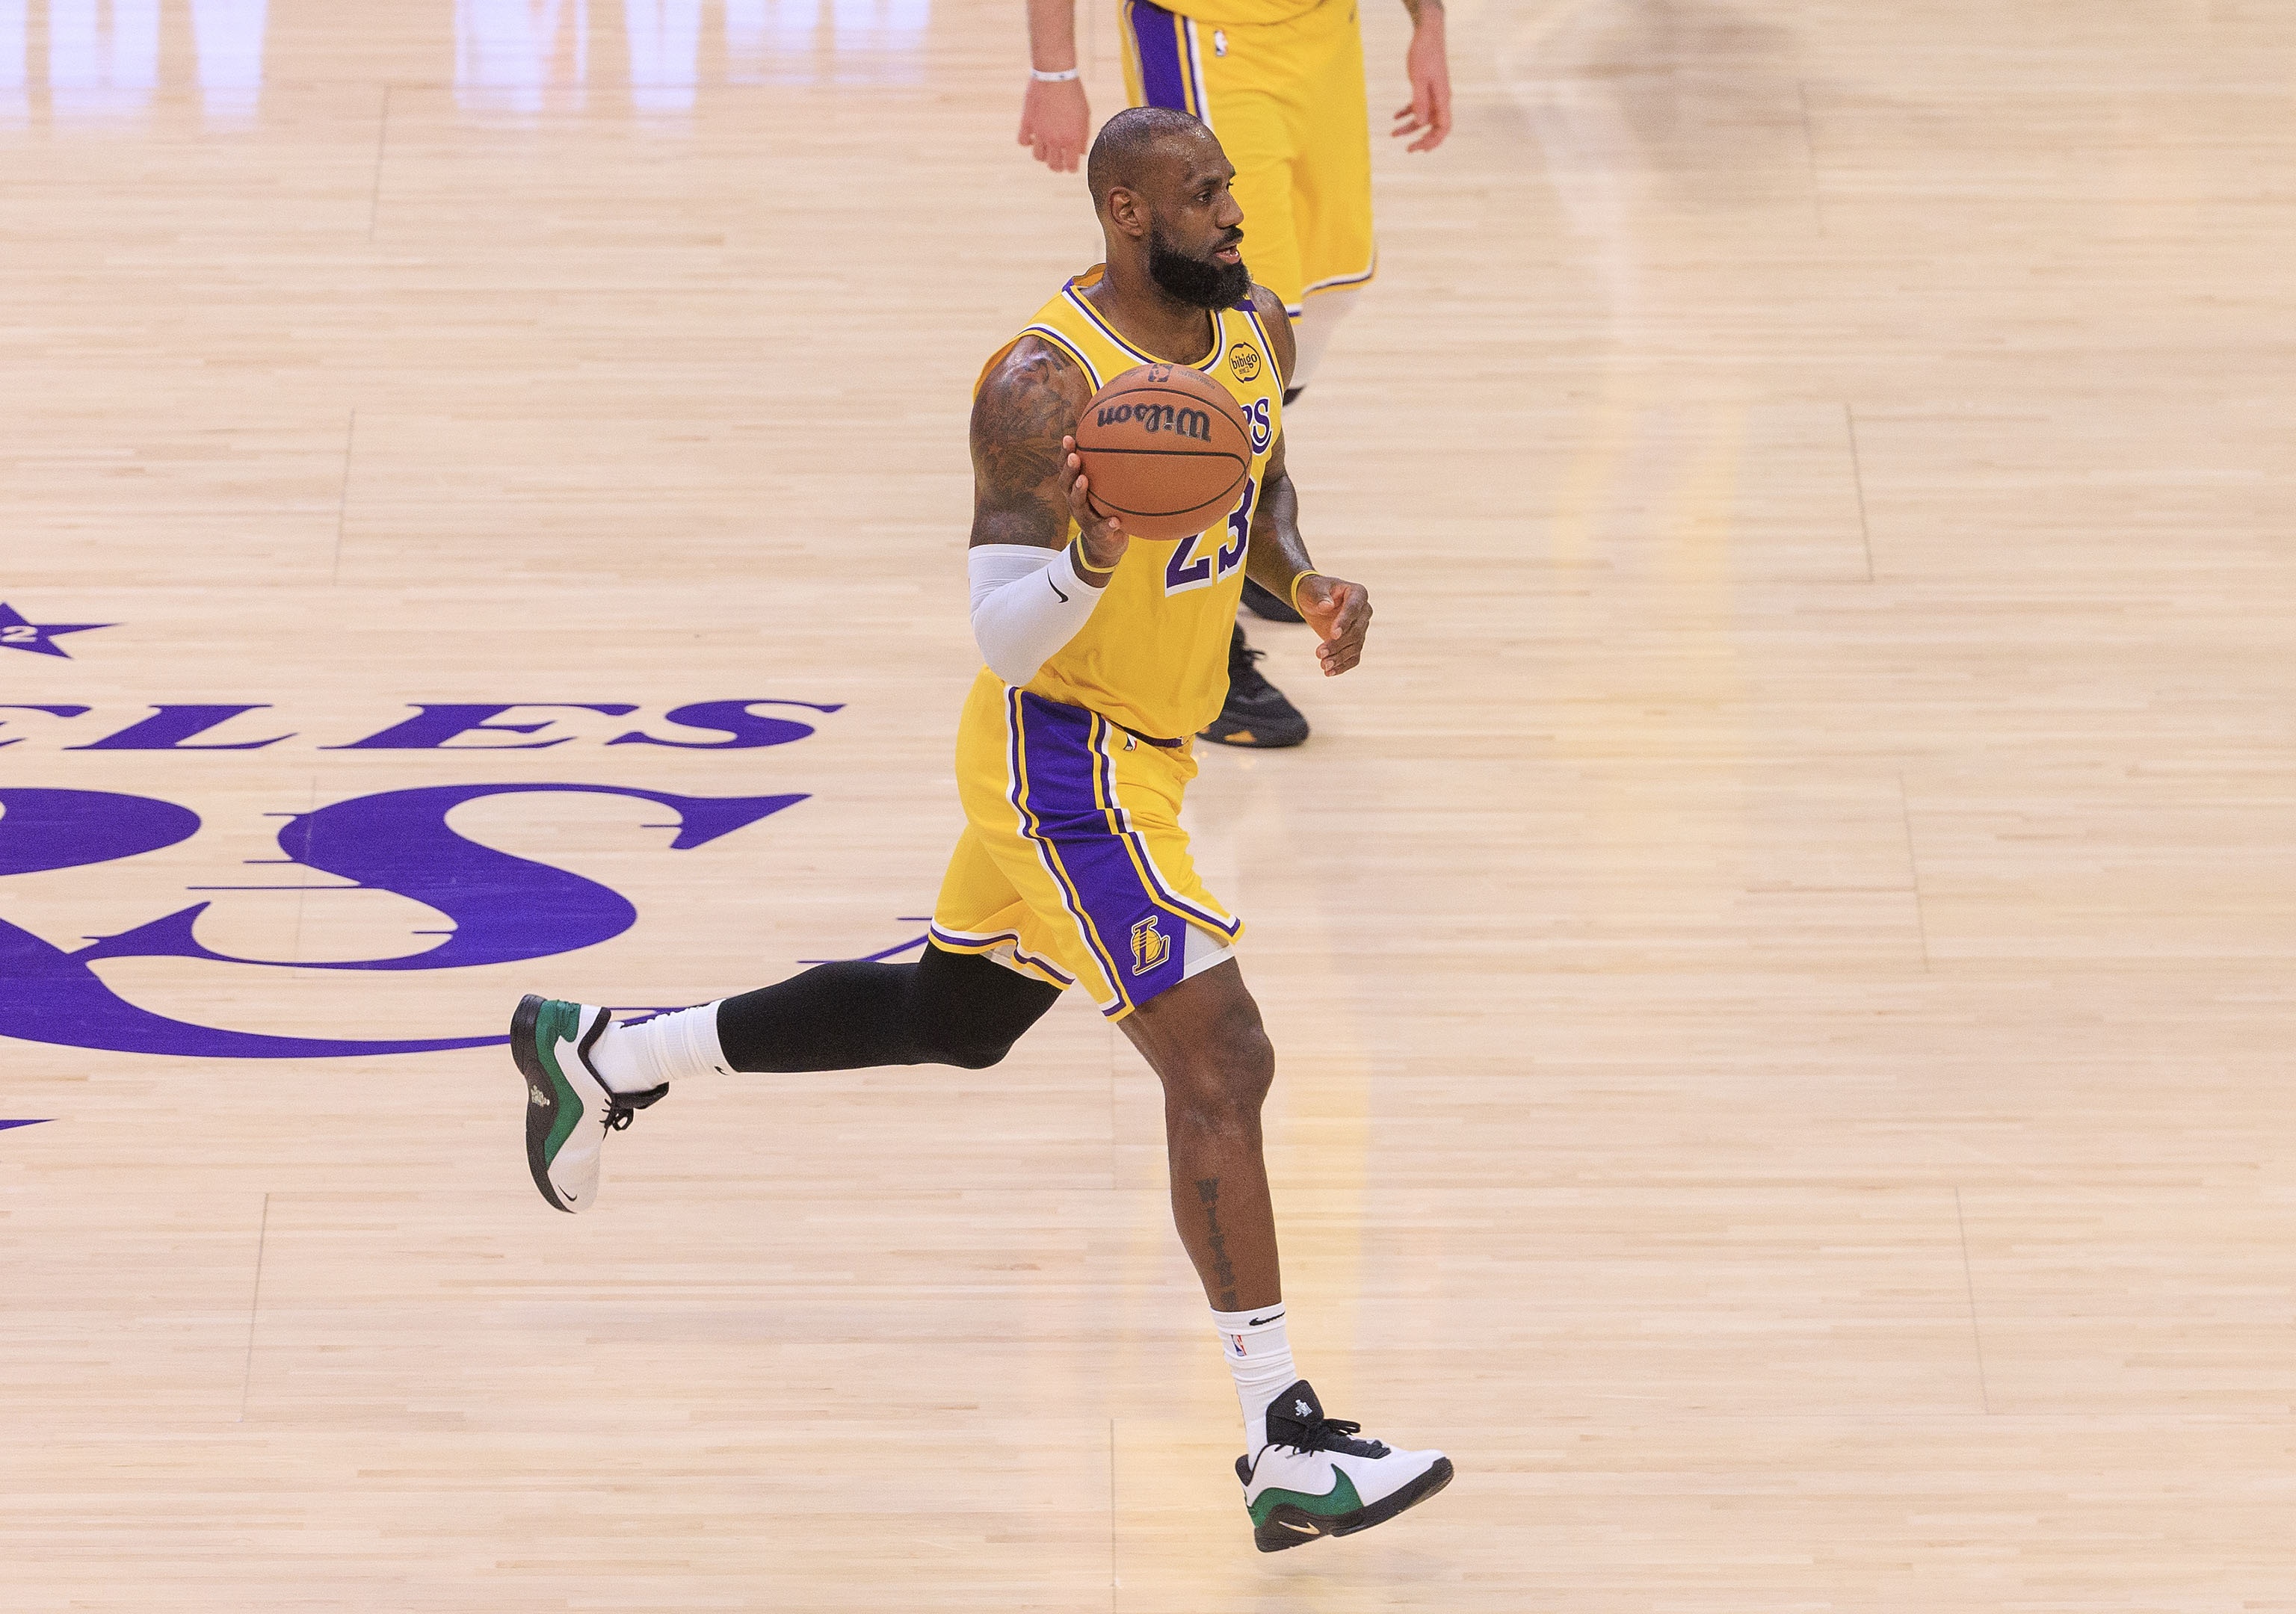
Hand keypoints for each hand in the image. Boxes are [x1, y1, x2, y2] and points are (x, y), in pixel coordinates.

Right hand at [1019, 78, 1090, 171]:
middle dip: (1058, 166)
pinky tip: (1033, 137)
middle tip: (1059, 160)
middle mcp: (1055, 140)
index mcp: (1072, 139)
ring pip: (1038, 157)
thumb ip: (1083, 136)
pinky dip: (1027, 142)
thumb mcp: (1085, 115)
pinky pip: (1023, 141)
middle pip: (1053, 166)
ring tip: (1046, 148)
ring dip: (1043, 155)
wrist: (1055, 75)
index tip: (1071, 164)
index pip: (1071, 167)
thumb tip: (1081, 151)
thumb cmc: (1073, 93)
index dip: (1072, 167)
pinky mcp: (1027, 122)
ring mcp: (1040, 132)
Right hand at [1061, 436, 1129, 574]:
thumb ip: (1107, 471)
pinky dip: (1107, 525)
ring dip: (1079, 491)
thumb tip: (1124, 440)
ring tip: (1083, 479)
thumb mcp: (1104, 490)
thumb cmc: (1106, 509)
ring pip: (1077, 505)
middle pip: (1065, 484)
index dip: (1065, 454)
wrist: (1105, 546)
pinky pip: (1101, 529)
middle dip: (1069, 469)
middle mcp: (1076, 503)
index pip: (1066, 469)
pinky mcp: (1098, 535)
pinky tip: (1115, 521)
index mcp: (1076, 490)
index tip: (1069, 437)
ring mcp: (1085, 519)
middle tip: (1074, 456)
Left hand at [1295, 574, 1370, 675]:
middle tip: (1319, 653)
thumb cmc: (1313, 591)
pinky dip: (1343, 666)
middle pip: (1356, 632)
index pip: (1354, 609)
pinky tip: (1329, 672)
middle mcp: (1364, 611)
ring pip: (1355, 647)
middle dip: (1338, 644)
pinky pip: (1353, 657)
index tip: (1333, 634)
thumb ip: (1318, 596)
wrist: (1314, 601)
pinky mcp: (1354, 642)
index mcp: (1358, 593)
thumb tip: (1326, 606)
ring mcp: (1361, 628)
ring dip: (1339, 658)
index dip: (1344, 622)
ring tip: (1323, 665)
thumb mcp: (1312, 589)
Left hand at [1392, 14, 1451, 152]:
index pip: (1443, 128)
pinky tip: (1395, 117)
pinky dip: (1408, 112)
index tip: (1419, 149)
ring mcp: (1435, 93)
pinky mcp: (1427, 87)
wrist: (1427, 33)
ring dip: (1410, 127)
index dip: (1433, 142)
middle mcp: (1441, 98)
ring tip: (1393, 133)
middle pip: (1434, 127)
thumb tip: (1420, 123)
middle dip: (1421, 139)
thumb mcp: (1418, 79)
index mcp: (1442, 98)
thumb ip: (1419, 102)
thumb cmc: (1424, 54)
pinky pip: (1419, 105)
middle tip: (1407, 149)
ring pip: (1424, 117)